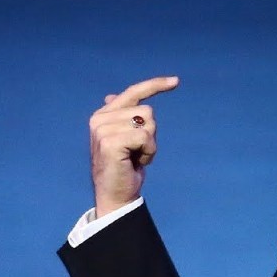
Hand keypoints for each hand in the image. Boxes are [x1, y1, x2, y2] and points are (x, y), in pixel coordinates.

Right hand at [90, 75, 179, 215]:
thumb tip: (111, 95)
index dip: (155, 85)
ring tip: (135, 157)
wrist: (115, 195)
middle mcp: (100, 119)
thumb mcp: (124, 139)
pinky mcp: (109, 142)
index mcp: (103, 115)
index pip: (133, 92)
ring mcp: (102, 129)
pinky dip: (148, 152)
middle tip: (137, 152)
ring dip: (150, 144)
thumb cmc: (123, 168)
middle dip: (151, 133)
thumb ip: (121, 117)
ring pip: (148, 123)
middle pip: (147, 110)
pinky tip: (136, 162)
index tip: (176, 81)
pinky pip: (145, 137)